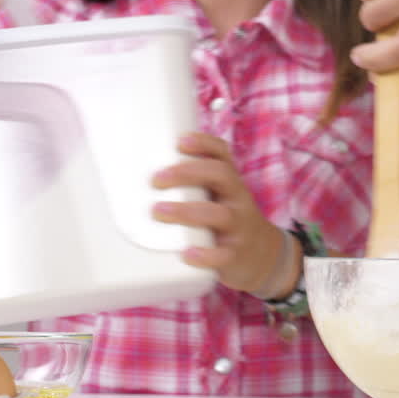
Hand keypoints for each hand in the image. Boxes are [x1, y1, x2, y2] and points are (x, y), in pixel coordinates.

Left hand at [151, 133, 289, 296]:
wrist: (262, 255)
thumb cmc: (226, 220)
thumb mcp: (218, 196)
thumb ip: (190, 185)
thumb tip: (136, 174)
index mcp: (229, 182)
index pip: (222, 154)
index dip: (204, 144)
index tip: (180, 142)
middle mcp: (237, 199)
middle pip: (221, 175)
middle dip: (188, 173)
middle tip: (156, 180)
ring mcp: (239, 227)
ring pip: (220, 214)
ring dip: (188, 211)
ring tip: (160, 211)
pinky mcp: (235, 254)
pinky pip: (223, 255)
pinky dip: (205, 255)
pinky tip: (187, 253)